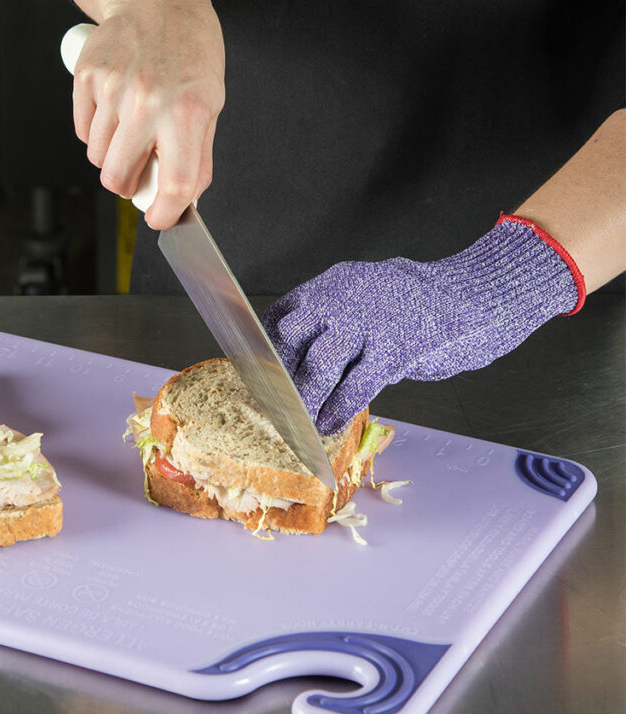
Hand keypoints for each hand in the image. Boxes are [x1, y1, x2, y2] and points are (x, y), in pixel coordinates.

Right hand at [71, 0, 224, 227]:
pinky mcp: (87, 77)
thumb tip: (182, 200)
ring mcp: (113, 88)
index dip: (164, 214)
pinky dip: (95, 130)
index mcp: (188, 111)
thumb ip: (198, 156)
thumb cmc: (190, 52)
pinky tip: (114, 107)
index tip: (159, 219)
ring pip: (96, 157)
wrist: (157, 0)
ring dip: (111, 155)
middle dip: (127, 186)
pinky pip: (81, 130)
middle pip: (118, 178)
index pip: (173, 185)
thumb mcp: (210, 103)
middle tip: (138, 173)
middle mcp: (148, 101)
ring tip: (130, 127)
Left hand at [261, 219, 581, 434]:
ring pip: (320, 363)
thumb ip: (322, 321)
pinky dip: (338, 409)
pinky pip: (358, 384)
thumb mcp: (354, 297)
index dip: (261, 351)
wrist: (461, 296)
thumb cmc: (399, 307)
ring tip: (298, 422)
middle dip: (277, 376)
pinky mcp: (395, 348)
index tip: (252, 377)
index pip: (278, 319)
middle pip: (291, 339)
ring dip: (305, 398)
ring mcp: (367, 324)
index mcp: (325, 287)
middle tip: (269, 404)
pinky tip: (328, 425)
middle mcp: (340, 302)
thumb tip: (283, 360)